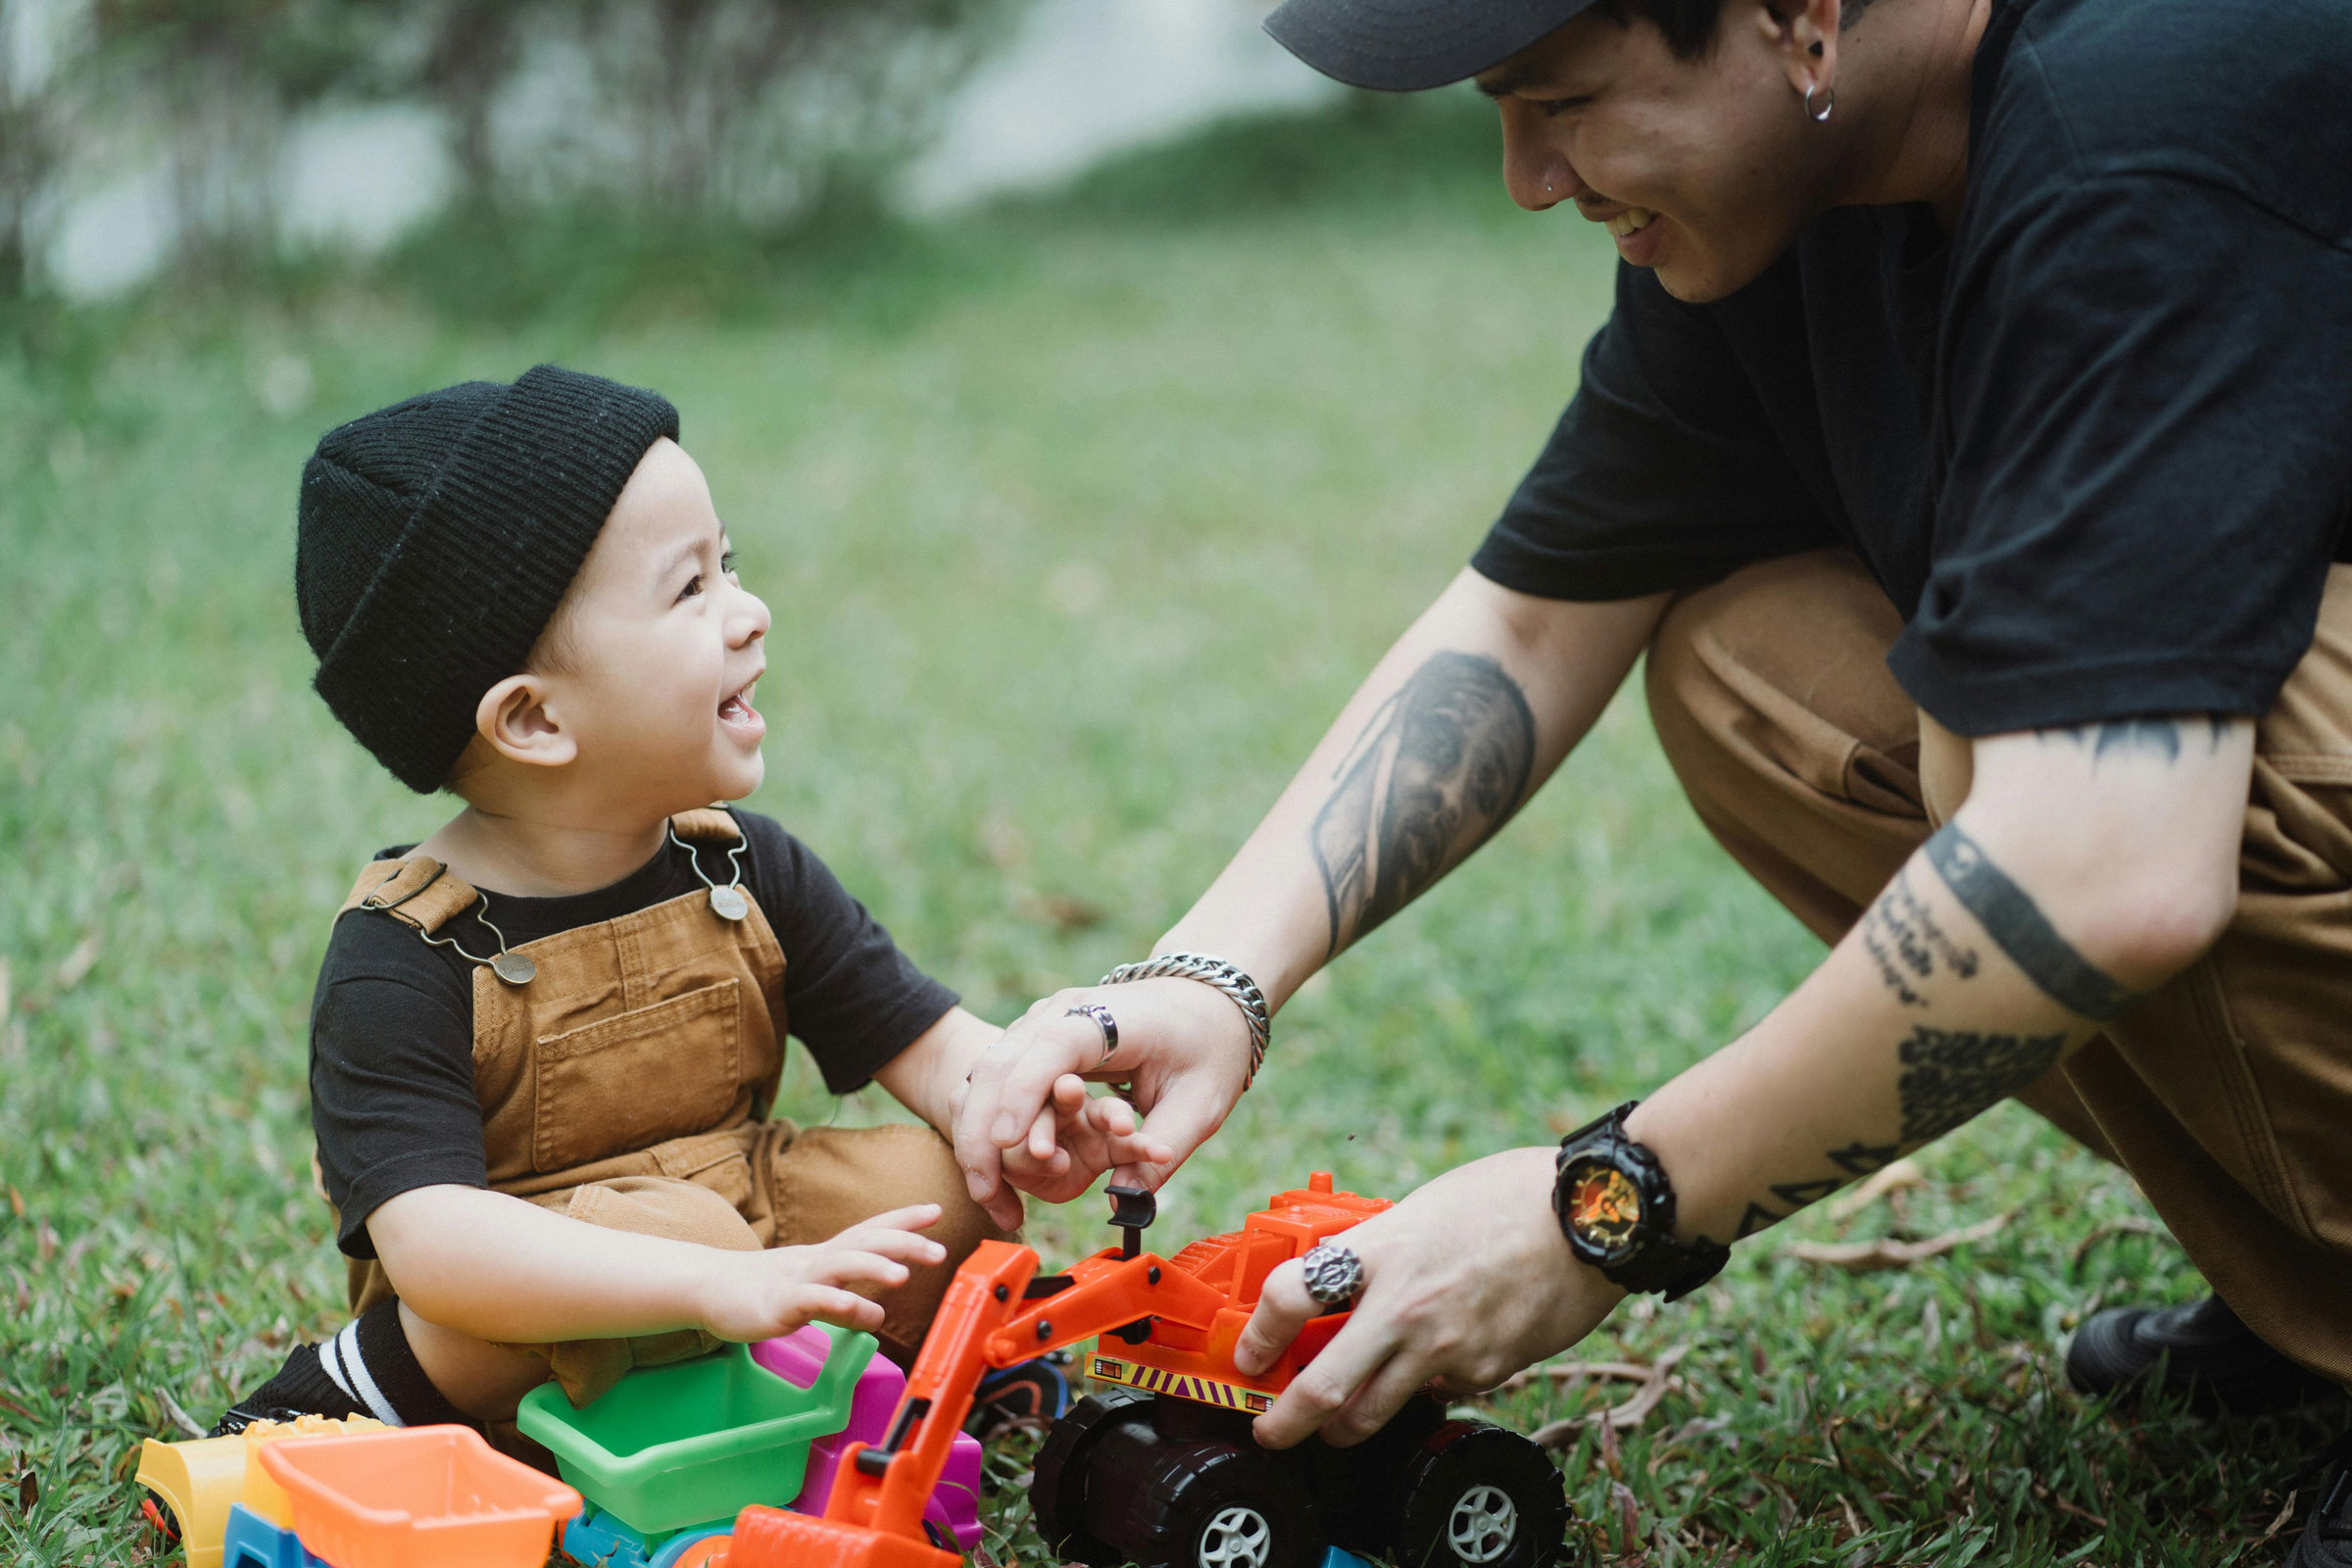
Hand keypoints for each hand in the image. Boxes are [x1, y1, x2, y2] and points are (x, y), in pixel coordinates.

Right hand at [693, 1203, 946, 1342]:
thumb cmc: (765, 1290)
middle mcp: (817, 1260)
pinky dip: (833, 1300)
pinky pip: (809, 1300)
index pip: (871, 1230)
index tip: (937, 1210)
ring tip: (903, 1275)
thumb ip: (847, 1305)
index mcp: (828, 1254)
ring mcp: (797, 1279)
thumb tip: (877, 1316)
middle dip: (903, 1242)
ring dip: (873, 1267)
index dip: (903, 1219)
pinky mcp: (778, 1303)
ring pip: (839, 1265)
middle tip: (939, 1250)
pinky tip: (854, 1305)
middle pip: (864, 1242)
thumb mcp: (814, 1296)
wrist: (710, 1288)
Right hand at [953, 978, 1252, 1228]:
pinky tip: (988, 1170)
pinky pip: (995, 1078)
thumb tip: (1124, 1201)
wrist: (1202, 1002)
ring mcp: (1042, 1022)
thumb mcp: (1200, 1104)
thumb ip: (1163, 1152)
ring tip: (985, 1192)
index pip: (1052, 1048)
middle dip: (983, 1129)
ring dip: (975, 1131)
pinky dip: (984, 1122)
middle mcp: (1063, 1012)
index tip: (1006, 1143)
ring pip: (986, 1071)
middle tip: (986, 1193)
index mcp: (1110, 1017)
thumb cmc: (1206, 1049)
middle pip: (1001, 1061)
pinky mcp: (1034, 1040)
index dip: (1025, 1094)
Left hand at [1232, 1147, 1624, 1448]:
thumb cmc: (1508, 1197)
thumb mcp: (1422, 1209)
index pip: (1289, 1297)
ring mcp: (1447, 1348)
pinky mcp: (1485, 1373)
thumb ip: (1379, 1250)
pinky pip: (1437, 1393)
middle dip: (1284, 1422)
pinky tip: (1437, 1360)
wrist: (1592, 1218)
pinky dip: (1425, 1387)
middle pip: (1322, 1388)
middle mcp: (1405, 1306)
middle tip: (1270, 1429)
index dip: (1258, 1334)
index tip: (1251, 1354)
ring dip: (1343, 1427)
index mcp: (1381, 1250)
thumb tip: (1343, 1284)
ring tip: (1335, 1425)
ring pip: (1373, 1413)